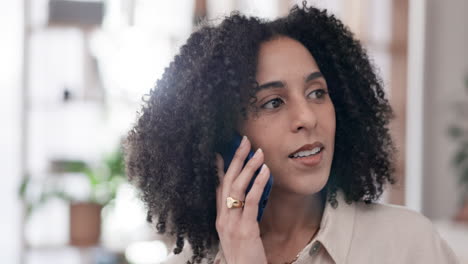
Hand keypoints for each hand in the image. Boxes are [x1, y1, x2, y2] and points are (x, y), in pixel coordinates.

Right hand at [215, 136, 269, 263]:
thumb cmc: (245, 258)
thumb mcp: (239, 235)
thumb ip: (241, 217)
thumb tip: (250, 200)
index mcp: (221, 220)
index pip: (218, 188)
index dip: (220, 169)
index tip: (221, 152)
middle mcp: (223, 219)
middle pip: (227, 182)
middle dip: (236, 159)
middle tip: (244, 141)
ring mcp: (232, 224)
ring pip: (237, 188)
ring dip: (248, 167)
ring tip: (258, 152)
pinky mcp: (245, 229)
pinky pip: (250, 201)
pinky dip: (257, 183)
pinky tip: (265, 171)